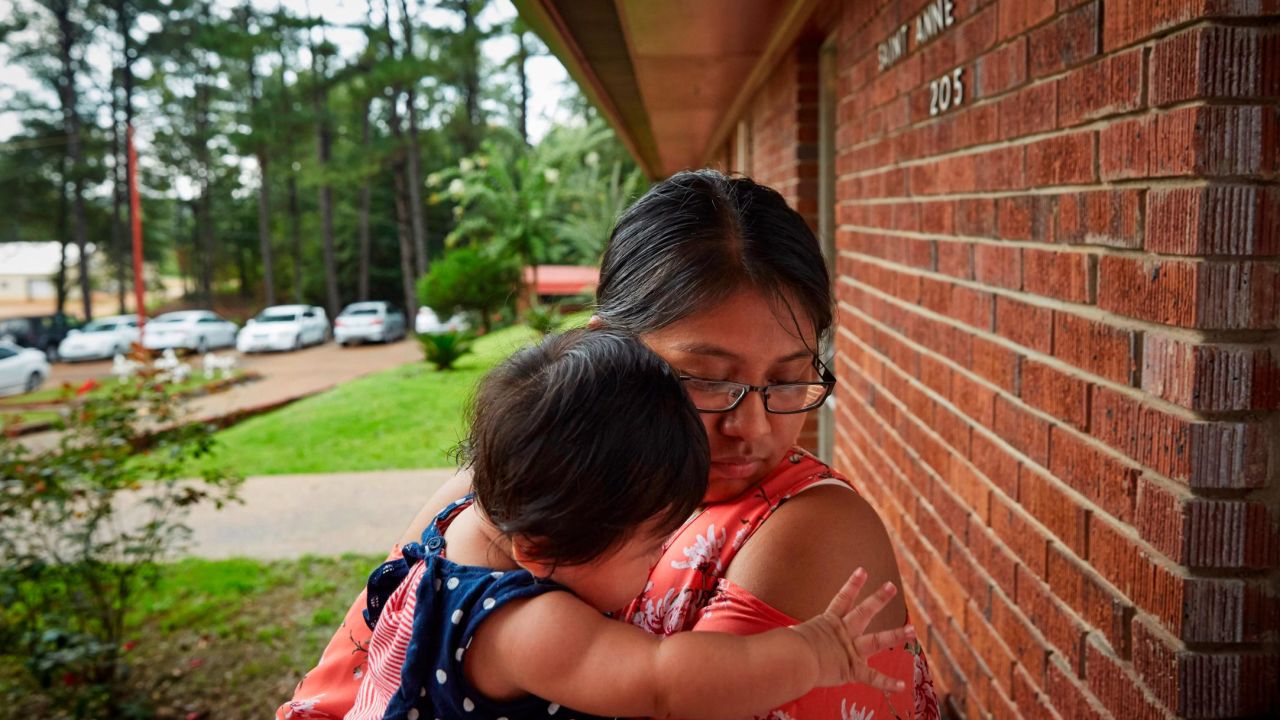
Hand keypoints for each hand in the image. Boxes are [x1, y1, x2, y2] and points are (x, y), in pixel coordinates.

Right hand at [789, 567, 914, 689]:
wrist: (793, 659)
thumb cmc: (785, 648)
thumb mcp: (790, 636)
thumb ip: (792, 638)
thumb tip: (778, 641)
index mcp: (827, 623)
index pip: (842, 599)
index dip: (853, 584)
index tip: (863, 570)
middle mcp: (842, 633)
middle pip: (864, 612)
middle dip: (878, 598)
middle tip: (891, 586)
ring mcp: (849, 650)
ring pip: (877, 640)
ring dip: (895, 635)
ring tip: (911, 629)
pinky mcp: (851, 669)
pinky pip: (872, 678)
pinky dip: (887, 684)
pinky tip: (902, 686)